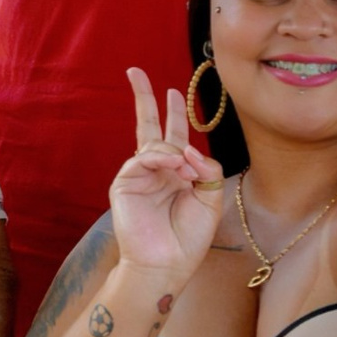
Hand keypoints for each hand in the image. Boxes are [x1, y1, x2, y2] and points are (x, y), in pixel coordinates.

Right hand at [110, 67, 225, 289]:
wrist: (167, 264)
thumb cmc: (189, 237)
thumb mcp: (211, 197)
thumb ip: (207, 167)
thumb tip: (188, 149)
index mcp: (175, 173)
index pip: (173, 135)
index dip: (173, 112)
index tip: (173, 91)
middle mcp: (154, 170)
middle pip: (148, 126)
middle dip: (144, 98)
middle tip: (135, 72)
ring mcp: (137, 176)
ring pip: (155, 144)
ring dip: (175, 152)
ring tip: (186, 172)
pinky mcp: (125, 184)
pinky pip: (142, 158)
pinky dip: (161, 159)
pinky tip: (175, 169)